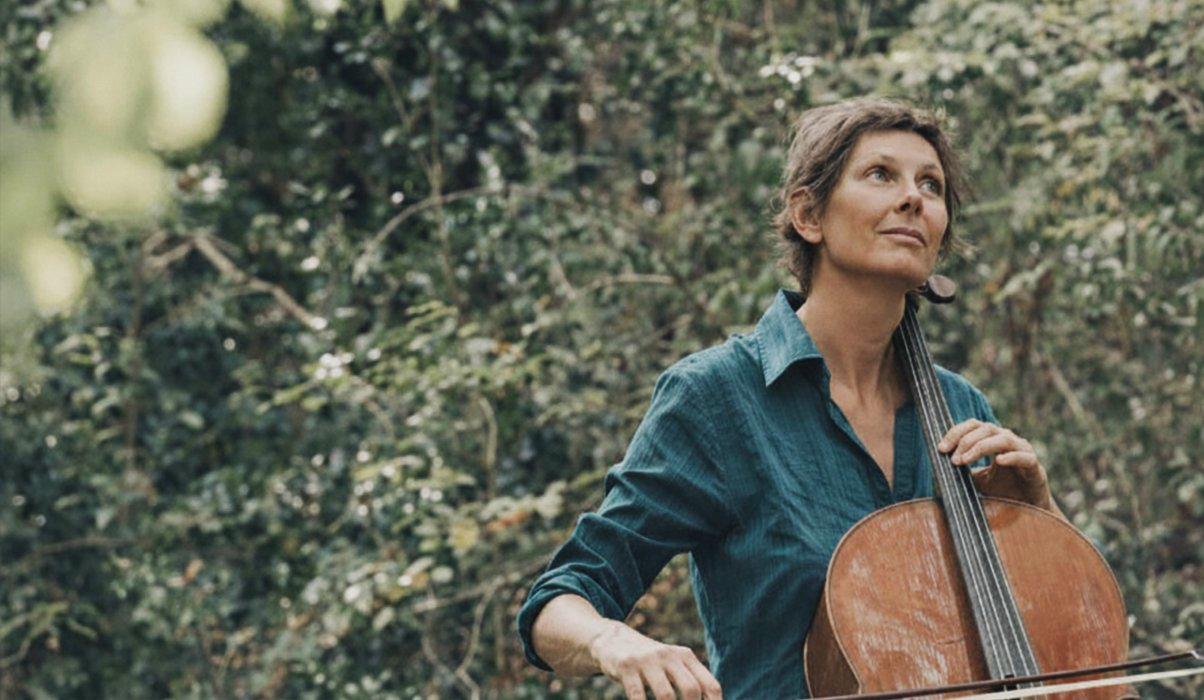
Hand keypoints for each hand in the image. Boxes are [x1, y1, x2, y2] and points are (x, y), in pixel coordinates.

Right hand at [588, 620, 722, 699]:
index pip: (710, 685)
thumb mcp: (672, 664)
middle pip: (691, 689)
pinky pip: (637, 695)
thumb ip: (690, 680)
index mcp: (686, 656)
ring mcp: (647, 660)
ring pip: (666, 695)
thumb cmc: (650, 662)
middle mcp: (669, 655)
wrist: (613, 640)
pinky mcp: (626, 666)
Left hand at [938, 420, 1054, 511]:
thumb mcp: (977, 480)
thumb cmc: (1002, 490)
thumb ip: (962, 473)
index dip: (956, 433)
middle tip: (952, 459)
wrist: (1028, 508)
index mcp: (993, 439)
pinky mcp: (1034, 466)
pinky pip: (1024, 457)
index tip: (941, 448)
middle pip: (986, 428)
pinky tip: (998, 461)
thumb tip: (938, 471)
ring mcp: (1023, 451)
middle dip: (966, 441)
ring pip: (1003, 439)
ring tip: (964, 460)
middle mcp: (1008, 440)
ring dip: (981, 447)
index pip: (974, 426)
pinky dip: (1011, 457)